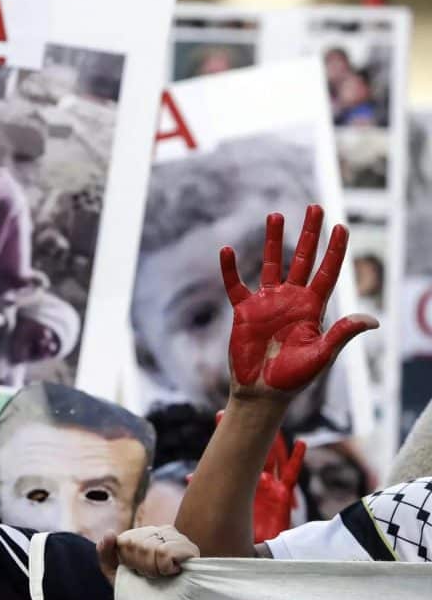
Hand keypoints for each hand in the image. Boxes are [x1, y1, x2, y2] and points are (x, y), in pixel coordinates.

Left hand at [98, 525, 198, 582]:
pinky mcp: (190, 549)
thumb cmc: (133, 582)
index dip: (128, 560)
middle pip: (142, 545)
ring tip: (159, 573)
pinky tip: (170, 571)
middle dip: (141, 565)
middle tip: (148, 574)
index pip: (128, 540)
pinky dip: (165, 566)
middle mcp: (162, 530)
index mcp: (143, 532)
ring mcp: (177, 538)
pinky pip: (168, 552)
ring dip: (153, 567)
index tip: (134, 569)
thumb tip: (109, 533)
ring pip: (155, 549)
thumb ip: (105, 550)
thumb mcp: (112, 568)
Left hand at [216, 410, 305, 542]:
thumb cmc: (234, 529)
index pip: (233, 453)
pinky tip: (301, 444)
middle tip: (251, 411)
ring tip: (273, 420)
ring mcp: (270, 486)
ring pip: (272, 457)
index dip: (227, 434)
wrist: (250, 549)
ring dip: (273, 440)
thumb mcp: (220, 509)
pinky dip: (296, 459)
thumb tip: (187, 476)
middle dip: (249, 430)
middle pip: (253, 449)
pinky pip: (292, 476)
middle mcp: (254, 479)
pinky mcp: (283, 497)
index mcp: (238, 481)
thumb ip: (207, 492)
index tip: (220, 413)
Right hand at [221, 204, 377, 397]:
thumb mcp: (321, 355)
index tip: (341, 226)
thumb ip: (341, 334)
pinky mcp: (244, 310)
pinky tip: (227, 250)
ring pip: (271, 263)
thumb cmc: (294, 377)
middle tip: (315, 207)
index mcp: (313, 308)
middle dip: (310, 233)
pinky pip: (235, 285)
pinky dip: (230, 269)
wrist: (262, 392)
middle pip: (303, 259)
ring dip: (273, 240)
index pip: (327, 272)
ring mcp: (267, 302)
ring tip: (275, 215)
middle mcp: (291, 299)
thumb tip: (372, 320)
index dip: (335, 250)